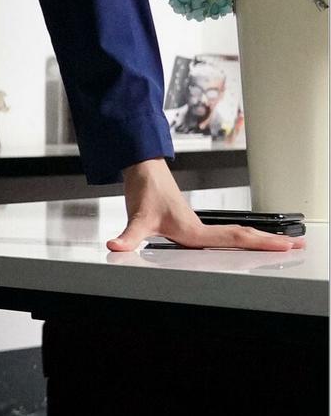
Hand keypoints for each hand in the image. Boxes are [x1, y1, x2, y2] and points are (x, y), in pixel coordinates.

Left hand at [106, 160, 295, 253]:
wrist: (141, 168)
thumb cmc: (145, 188)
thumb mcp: (138, 217)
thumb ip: (129, 237)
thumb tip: (118, 247)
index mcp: (194, 231)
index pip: (235, 239)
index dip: (260, 243)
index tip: (284, 246)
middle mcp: (200, 228)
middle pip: (243, 237)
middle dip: (270, 243)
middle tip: (297, 247)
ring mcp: (198, 226)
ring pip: (236, 236)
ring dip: (259, 240)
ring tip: (283, 246)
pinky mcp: (192, 224)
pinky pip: (225, 234)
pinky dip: (242, 239)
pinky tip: (248, 243)